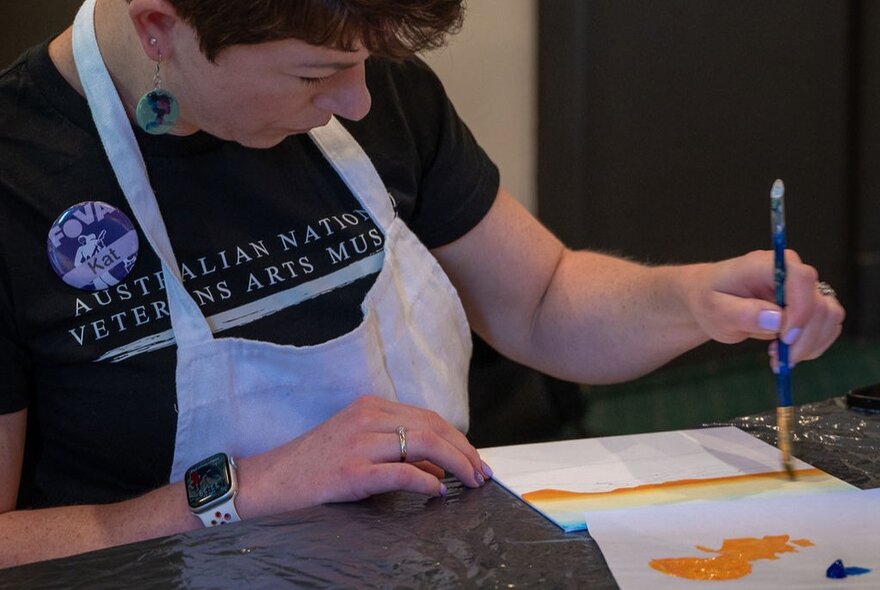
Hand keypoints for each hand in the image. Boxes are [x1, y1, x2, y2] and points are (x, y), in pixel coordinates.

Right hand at [236, 396, 490, 518]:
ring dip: (455, 463)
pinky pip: (401, 472)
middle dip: (464, 451)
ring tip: (470, 482)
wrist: (269, 481)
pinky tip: (437, 492)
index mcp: (370, 407)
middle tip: (482, 474)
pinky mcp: (352, 471)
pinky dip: (426, 481)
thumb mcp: (359, 448)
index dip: (458, 438)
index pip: (428, 417)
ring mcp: (359, 443)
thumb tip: (439, 467)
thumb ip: (398, 453)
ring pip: (423, 443)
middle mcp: (367, 418)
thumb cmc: (313, 466)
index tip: (476, 459)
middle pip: (432, 427)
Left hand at [685, 249, 843, 365]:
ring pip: (830, 317)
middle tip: (777, 357)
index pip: (801, 278)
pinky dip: (812, 345)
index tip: (784, 337)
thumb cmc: (710, 301)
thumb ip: (742, 313)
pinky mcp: (811, 305)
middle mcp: (791, 271)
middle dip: (803, 338)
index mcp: (766, 264)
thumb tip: (776, 319)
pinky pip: (828, 326)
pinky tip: (787, 352)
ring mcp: (804, 288)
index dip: (800, 309)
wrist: (712, 301)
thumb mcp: (714, 310)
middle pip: (820, 304)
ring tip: (778, 356)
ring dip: (809, 344)